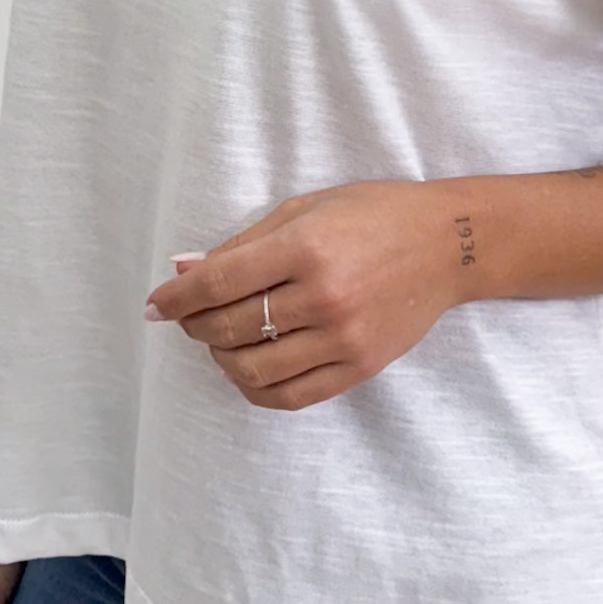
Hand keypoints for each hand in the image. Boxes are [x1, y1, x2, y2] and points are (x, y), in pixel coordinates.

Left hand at [142, 180, 467, 410]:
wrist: (447, 244)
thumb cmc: (373, 214)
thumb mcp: (305, 208)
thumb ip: (243, 243)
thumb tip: (183, 268)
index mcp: (305, 246)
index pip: (219, 283)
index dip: (176, 298)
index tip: (155, 305)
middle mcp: (324, 295)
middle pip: (230, 327)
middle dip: (195, 326)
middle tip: (188, 318)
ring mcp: (344, 337)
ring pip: (254, 369)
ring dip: (221, 359)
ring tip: (219, 341)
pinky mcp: (360, 366)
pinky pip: (291, 395)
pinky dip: (256, 388)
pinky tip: (247, 370)